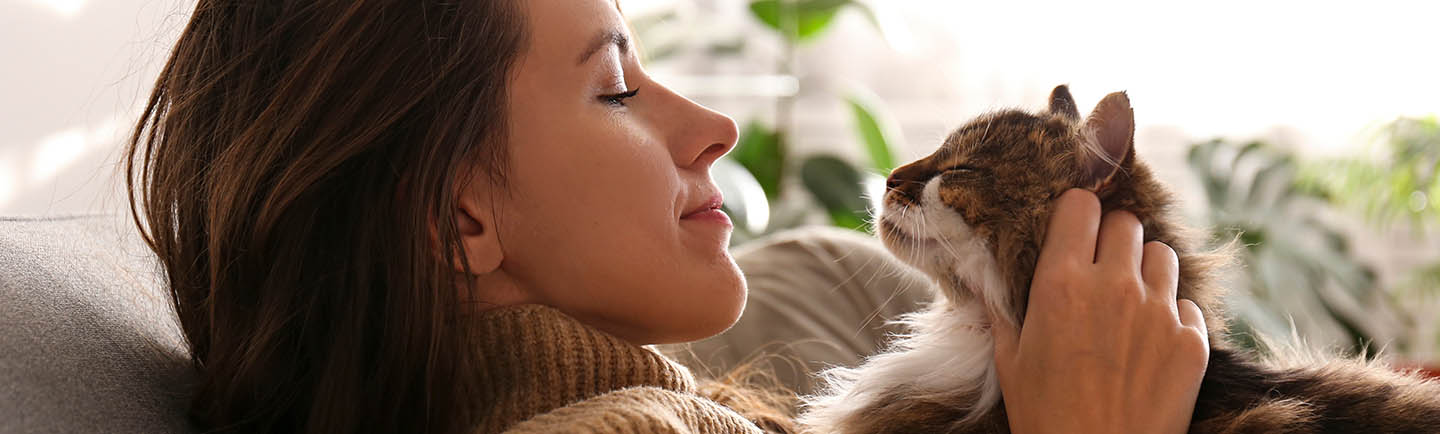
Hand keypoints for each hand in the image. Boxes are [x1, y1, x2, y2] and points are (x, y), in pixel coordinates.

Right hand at [990, 189, 1209, 433]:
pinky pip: (1187, 304)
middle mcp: (1114, 287)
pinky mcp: (1192, 341)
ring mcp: (1159, 312)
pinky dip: (1172, 316)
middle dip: (1112, 239)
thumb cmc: (1045, 416)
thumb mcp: (1010, 360)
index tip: (1073, 230)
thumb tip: (982, 273)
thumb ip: (1003, 308)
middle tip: (1101, 268)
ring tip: (1129, 302)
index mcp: (1061, 283)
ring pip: (1162, 255)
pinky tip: (1150, 343)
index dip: (1076, 214)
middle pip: (1126, 222)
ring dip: (1145, 270)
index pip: (1080, 205)